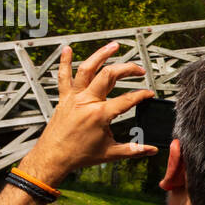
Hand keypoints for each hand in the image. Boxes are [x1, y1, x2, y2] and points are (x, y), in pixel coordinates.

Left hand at [18, 41, 157, 185]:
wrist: (53, 158)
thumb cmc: (78, 156)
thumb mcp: (110, 153)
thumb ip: (133, 150)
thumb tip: (151, 150)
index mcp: (100, 114)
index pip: (128, 99)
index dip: (142, 95)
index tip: (149, 93)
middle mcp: (86, 102)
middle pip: (109, 75)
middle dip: (127, 69)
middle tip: (138, 69)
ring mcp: (74, 98)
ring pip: (87, 68)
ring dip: (101, 54)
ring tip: (113, 46)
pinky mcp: (64, 99)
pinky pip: (63, 77)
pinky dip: (64, 62)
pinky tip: (67, 49)